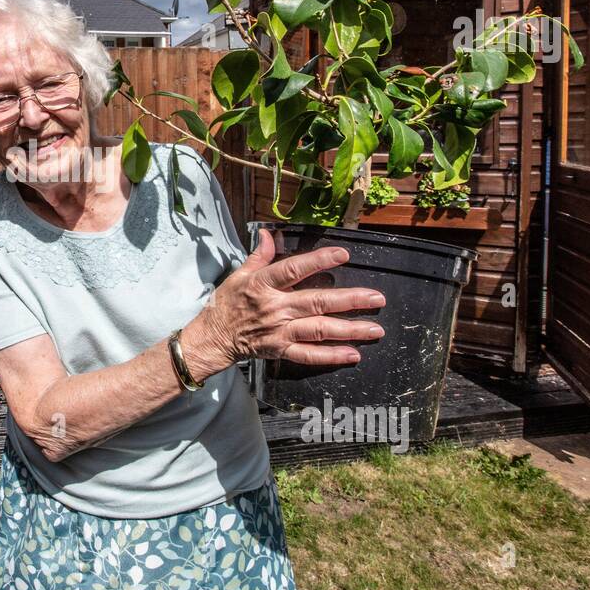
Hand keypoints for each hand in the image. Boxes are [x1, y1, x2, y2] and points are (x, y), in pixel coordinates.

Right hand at [182, 228, 385, 372]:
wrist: (213, 337)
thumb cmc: (227, 303)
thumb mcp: (239, 274)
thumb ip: (260, 255)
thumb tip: (270, 233)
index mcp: (263, 284)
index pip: (294, 270)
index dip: (318, 261)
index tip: (343, 255)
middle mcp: (275, 308)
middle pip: (317, 302)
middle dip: (350, 300)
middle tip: (377, 298)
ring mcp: (279, 331)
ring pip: (319, 329)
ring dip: (350, 330)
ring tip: (375, 329)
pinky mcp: (280, 350)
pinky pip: (309, 355)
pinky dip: (331, 356)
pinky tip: (353, 354)